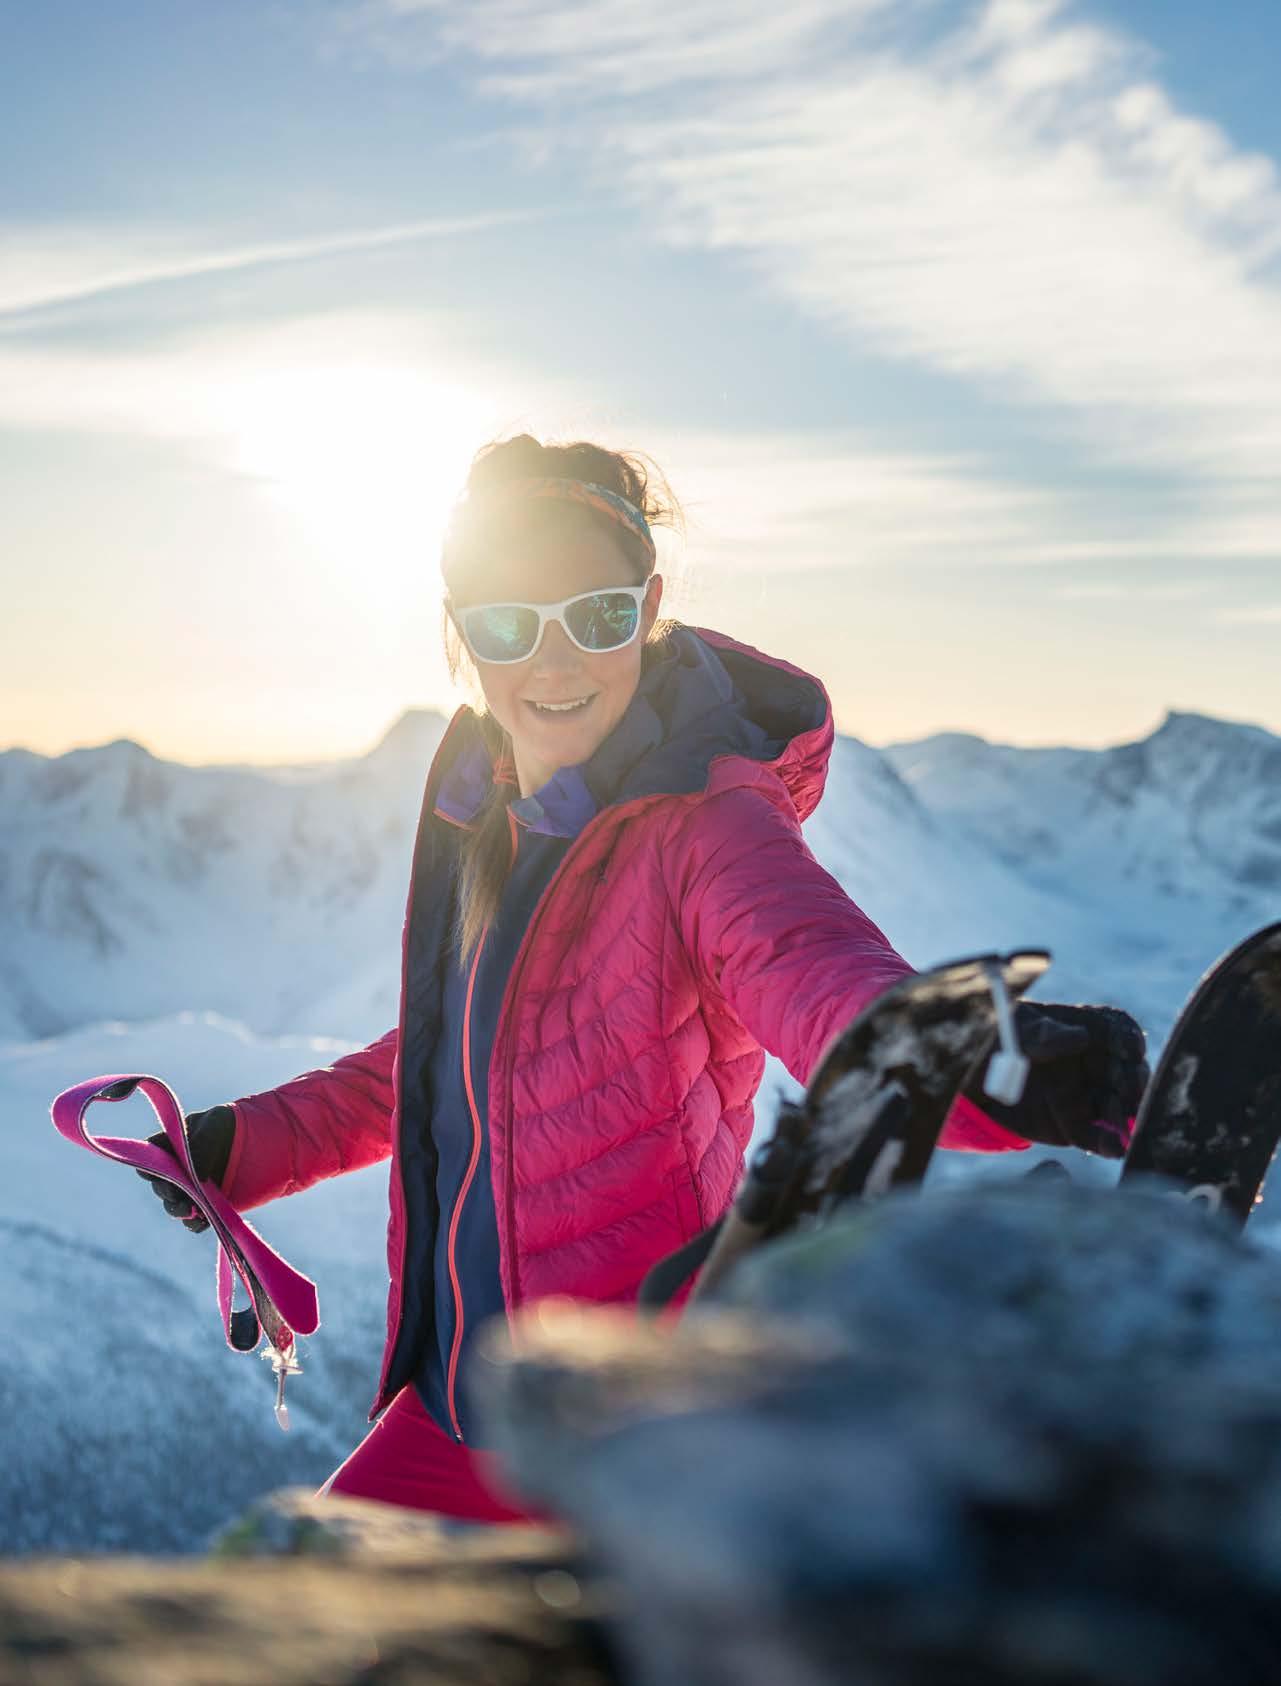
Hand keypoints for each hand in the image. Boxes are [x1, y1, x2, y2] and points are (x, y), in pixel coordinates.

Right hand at [135, 1104, 235, 1231]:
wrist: (264, 1141)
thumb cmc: (234, 1124)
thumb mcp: (217, 1122)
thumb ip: (203, 1142)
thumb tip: (197, 1175)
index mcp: (172, 1146)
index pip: (151, 1156)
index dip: (149, 1164)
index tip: (156, 1171)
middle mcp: (178, 1170)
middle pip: (160, 1185)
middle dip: (164, 1190)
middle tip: (174, 1192)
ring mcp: (192, 1190)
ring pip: (175, 1206)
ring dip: (178, 1209)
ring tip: (190, 1209)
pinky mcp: (208, 1206)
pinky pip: (196, 1221)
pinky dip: (196, 1223)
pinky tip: (202, 1220)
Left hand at [966, 1002, 1148, 1158]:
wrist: (974, 1087)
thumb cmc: (1001, 1043)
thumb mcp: (1017, 1030)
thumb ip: (1044, 1033)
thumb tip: (1080, 1037)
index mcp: (1087, 1030)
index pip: (1120, 1031)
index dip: (1131, 1039)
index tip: (1132, 1049)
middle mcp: (1096, 1064)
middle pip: (1130, 1071)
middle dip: (1135, 1081)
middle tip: (1130, 1090)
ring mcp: (1090, 1096)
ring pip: (1121, 1106)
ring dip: (1125, 1116)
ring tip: (1118, 1125)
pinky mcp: (1079, 1126)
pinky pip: (1100, 1137)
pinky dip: (1109, 1144)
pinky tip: (1112, 1148)